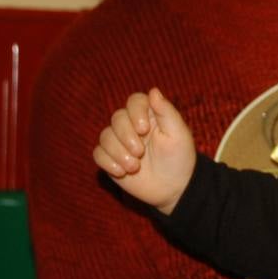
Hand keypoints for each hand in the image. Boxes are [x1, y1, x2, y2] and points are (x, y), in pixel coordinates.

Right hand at [91, 88, 196, 213]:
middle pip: (117, 118)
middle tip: (140, 152)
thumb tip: (153, 90)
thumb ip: (166, 112)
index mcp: (151, 115)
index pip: (135, 101)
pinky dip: (108, 162)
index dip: (135, 112)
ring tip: (134, 167)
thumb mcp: (178, 134)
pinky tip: (122, 172)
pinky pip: (97, 153)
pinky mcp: (111, 158)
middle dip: (126, 136)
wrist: (173, 188)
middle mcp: (133, 125)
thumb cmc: (179, 158)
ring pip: (105, 136)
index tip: (144, 129)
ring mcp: (120, 142)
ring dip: (118, 152)